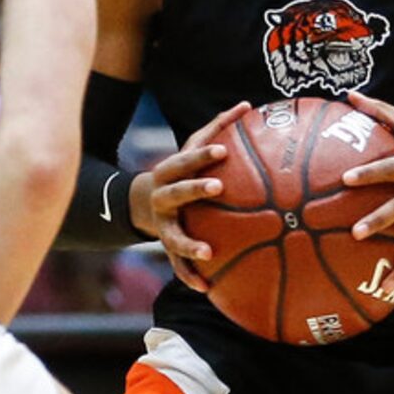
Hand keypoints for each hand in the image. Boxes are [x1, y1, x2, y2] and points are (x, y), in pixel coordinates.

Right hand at [130, 100, 250, 291]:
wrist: (145, 202)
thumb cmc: (182, 171)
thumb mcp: (192, 150)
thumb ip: (217, 128)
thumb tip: (248, 104)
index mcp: (170, 171)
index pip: (185, 159)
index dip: (201, 154)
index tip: (222, 150)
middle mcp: (162, 197)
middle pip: (175, 192)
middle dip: (194, 189)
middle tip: (218, 187)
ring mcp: (162, 224)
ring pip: (173, 236)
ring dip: (189, 244)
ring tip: (208, 252)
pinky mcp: (166, 247)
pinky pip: (177, 265)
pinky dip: (190, 277)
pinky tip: (207, 288)